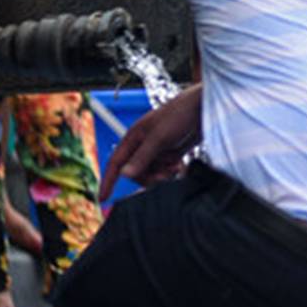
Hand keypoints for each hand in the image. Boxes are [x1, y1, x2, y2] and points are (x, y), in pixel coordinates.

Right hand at [99, 84, 202, 199]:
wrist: (204, 108)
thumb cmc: (179, 115)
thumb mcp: (159, 137)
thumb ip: (142, 157)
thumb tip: (124, 174)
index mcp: (134, 137)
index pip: (115, 163)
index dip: (108, 180)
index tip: (103, 198)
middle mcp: (143, 144)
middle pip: (136, 172)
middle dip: (149, 176)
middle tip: (164, 175)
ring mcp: (158, 149)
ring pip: (151, 172)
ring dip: (162, 173)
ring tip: (175, 167)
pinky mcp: (171, 152)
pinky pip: (164, 169)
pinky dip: (171, 170)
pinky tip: (179, 165)